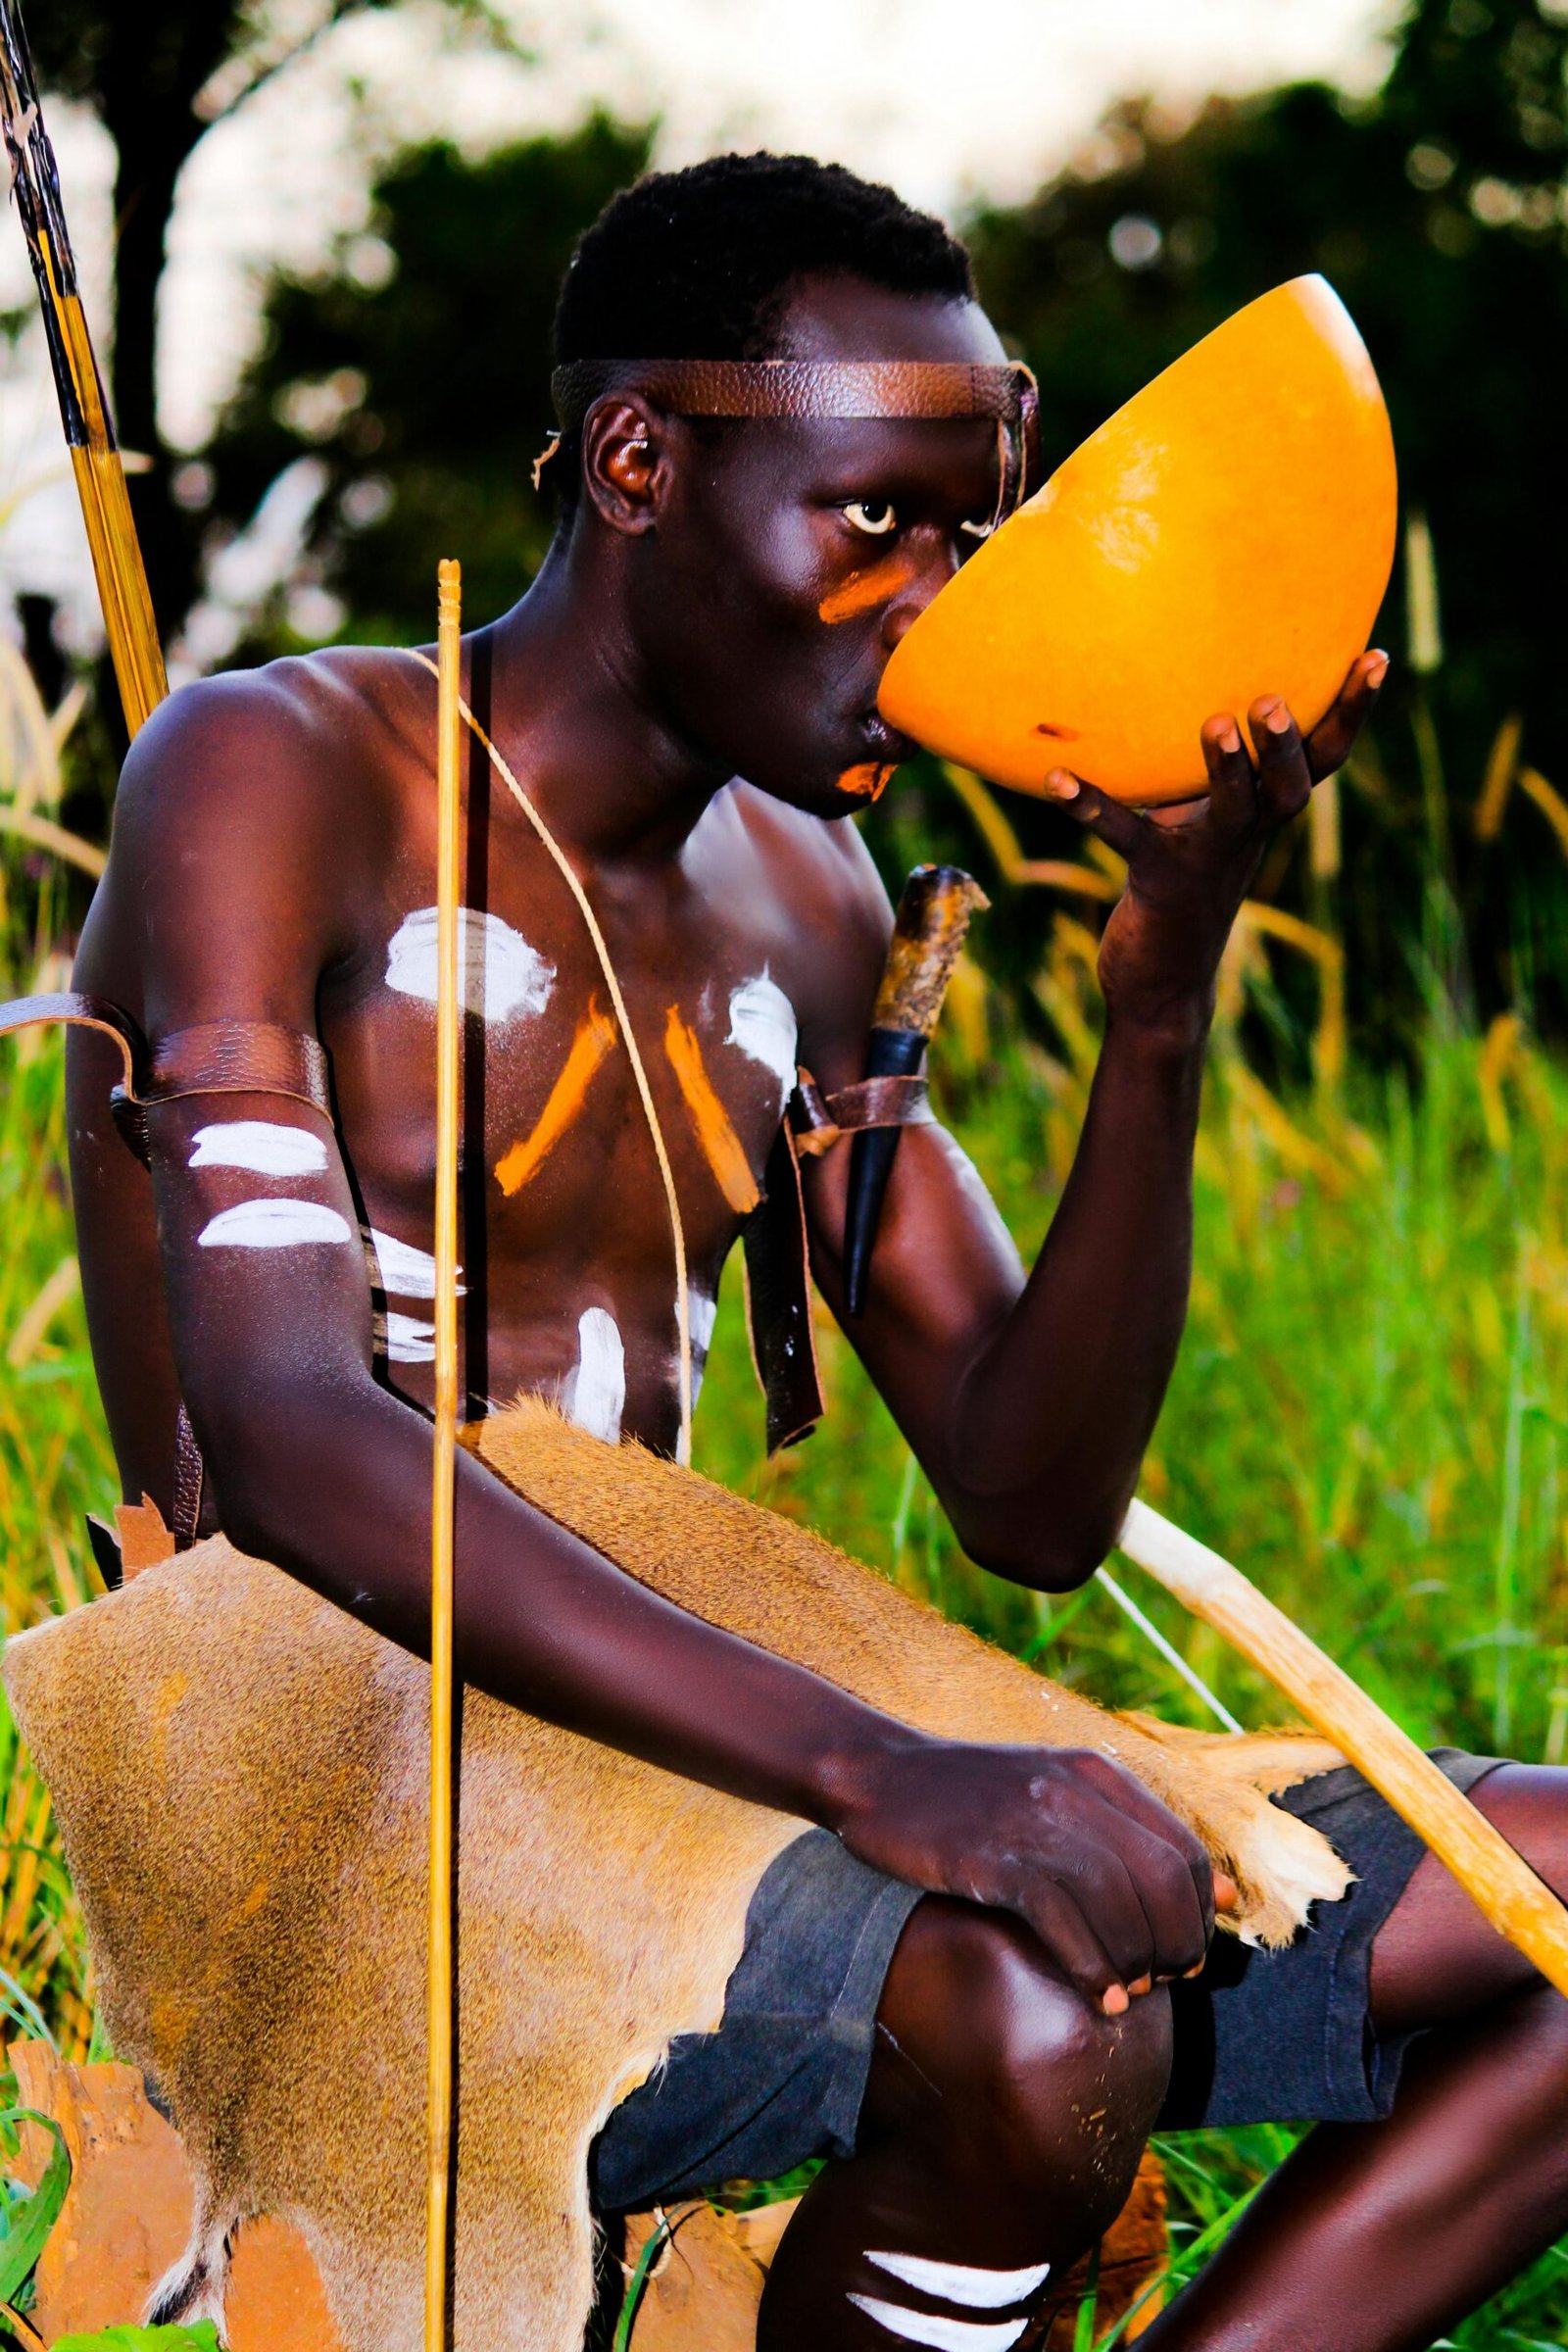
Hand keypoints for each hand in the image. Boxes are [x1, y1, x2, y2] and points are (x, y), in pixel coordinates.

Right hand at [835, 1736, 1235, 2012]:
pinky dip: (1091, 1967)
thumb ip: (1132, 1834)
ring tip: (1126, 1996)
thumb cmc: (971, 1795)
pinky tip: (1095, 1996)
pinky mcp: (992, 1859)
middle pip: (1164, 1881)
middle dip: (1177, 1943)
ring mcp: (1033, 1823)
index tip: (1186, 1951)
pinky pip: (1063, 1921)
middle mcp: (1074, 1792)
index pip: (1185, 1851)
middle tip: (1164, 1981)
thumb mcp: (1057, 1792)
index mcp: (1097, 1773)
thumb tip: (1227, 1897)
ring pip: (1120, 1905)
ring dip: (1136, 1963)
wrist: (878, 1774)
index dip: (1199, 1912)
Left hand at [1044, 649, 1387, 1041]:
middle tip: (1277, 699)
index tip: (1376, 655)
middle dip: (1290, 744)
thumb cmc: (1180, 878)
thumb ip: (1201, 765)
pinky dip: (1091, 806)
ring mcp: (1205, 860)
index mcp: (1265, 811)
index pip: (1323, 757)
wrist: (1162, 982)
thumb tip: (1181, 683)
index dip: (1353, 711)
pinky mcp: (1157, 881)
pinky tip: (1057, 778)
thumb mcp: (1198, 815)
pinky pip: (1124, 836)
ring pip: (1231, 812)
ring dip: (1228, 769)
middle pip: (1292, 787)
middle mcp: (1247, 834)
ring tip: (1217, 723)